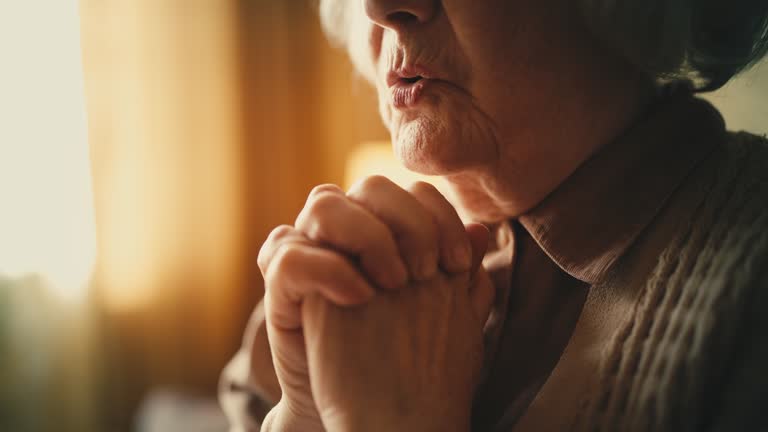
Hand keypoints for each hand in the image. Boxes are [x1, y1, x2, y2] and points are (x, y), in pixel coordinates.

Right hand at [258, 177, 478, 429]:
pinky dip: (324, 267)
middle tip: (427, 271)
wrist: (370, 418)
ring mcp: (311, 256)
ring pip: (322, 203)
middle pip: (370, 186)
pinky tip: (360, 296)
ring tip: (394, 283)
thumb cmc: (408, 363)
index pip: (412, 191)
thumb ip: (461, 274)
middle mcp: (348, 237)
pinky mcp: (282, 290)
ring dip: (366, 235)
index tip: (461, 262)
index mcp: (387, 234)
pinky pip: (286, 256)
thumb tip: (482, 230)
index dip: (441, 215)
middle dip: (407, 220)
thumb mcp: (442, 318)